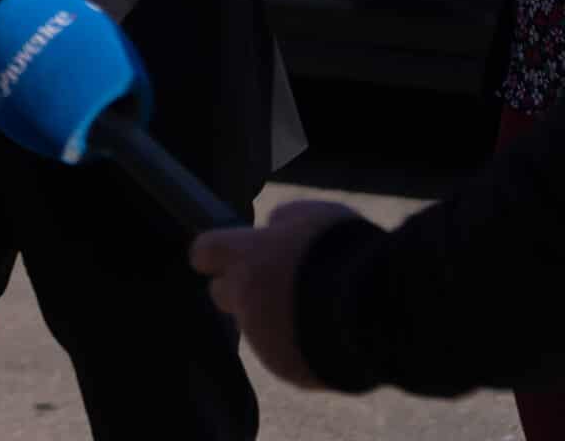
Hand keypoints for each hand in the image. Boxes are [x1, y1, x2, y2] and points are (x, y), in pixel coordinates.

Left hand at [190, 198, 360, 389]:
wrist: (379, 313)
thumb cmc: (349, 255)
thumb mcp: (315, 216)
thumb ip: (284, 219)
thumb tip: (274, 226)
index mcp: (243, 255)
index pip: (204, 252)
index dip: (219, 254)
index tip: (231, 255)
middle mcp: (242, 297)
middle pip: (223, 294)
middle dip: (243, 290)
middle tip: (278, 286)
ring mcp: (261, 337)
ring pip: (258, 327)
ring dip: (278, 320)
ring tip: (321, 312)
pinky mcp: (286, 368)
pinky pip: (286, 356)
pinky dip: (302, 348)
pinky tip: (331, 336)